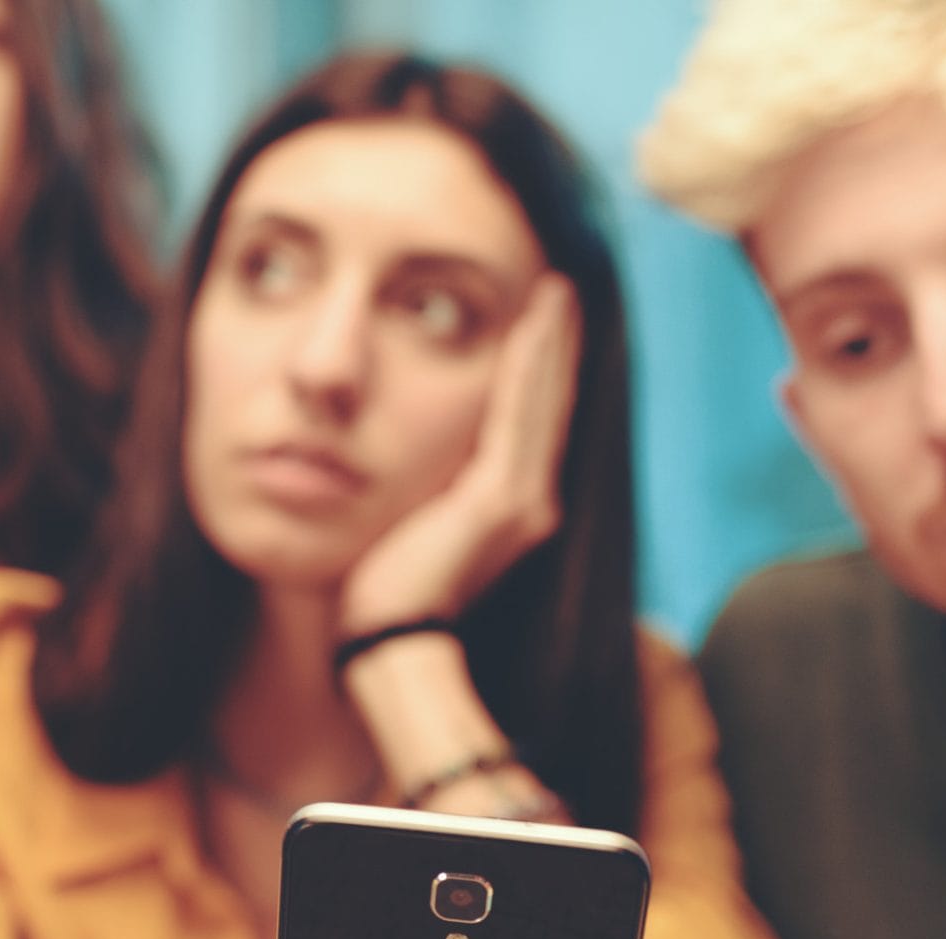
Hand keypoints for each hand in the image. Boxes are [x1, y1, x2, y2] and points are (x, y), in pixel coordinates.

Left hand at [337, 275, 580, 637]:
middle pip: (549, 404)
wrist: (390, 641)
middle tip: (561, 289)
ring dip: (549, 341)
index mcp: (510, 508)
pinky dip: (530, 363)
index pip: (532, 422)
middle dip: (556, 344)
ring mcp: (522, 499)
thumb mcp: (411, 524)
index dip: (541, 369)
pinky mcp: (500, 497)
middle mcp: (531, 501)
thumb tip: (412, 467)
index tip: (542, 320)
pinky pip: (520, 411)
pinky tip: (534, 322)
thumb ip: (427, 490)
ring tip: (555, 292)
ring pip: (542, 400)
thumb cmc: (384, 594)